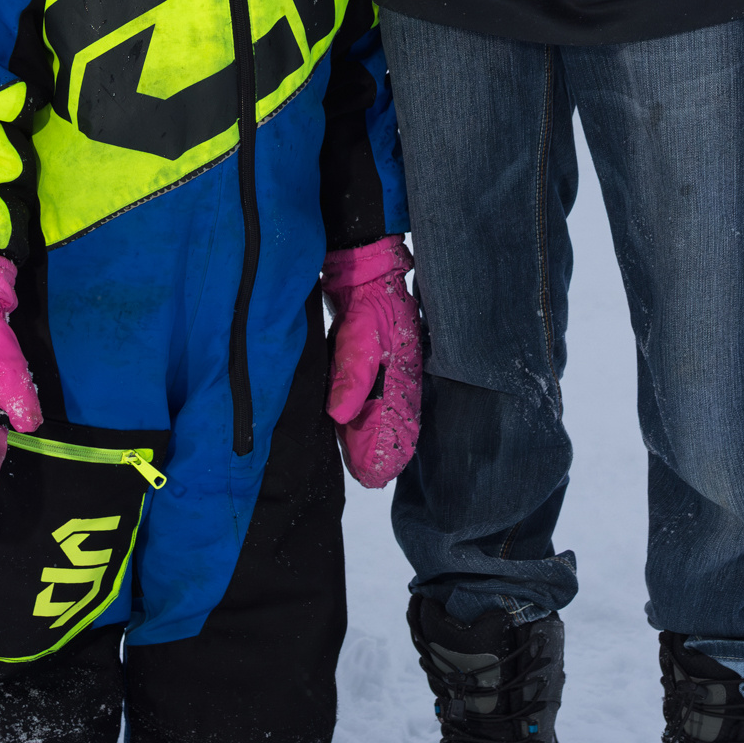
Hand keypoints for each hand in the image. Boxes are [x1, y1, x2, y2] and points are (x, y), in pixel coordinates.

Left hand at [321, 235, 420, 489]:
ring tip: (361, 465)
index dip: (388, 449)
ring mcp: (383, 366)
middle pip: (391, 420)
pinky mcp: (367, 358)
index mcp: (403, 371)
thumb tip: (340, 416)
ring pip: (378, 409)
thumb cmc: (368, 298)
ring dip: (368, 435)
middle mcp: (396, 373)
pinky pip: (367, 395)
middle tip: (367, 477)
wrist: (363, 266)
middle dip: (379, 448)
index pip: (400, 421)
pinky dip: (360, 415)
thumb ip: (351, 374)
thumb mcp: (359, 334)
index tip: (376, 474)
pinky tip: (350, 429)